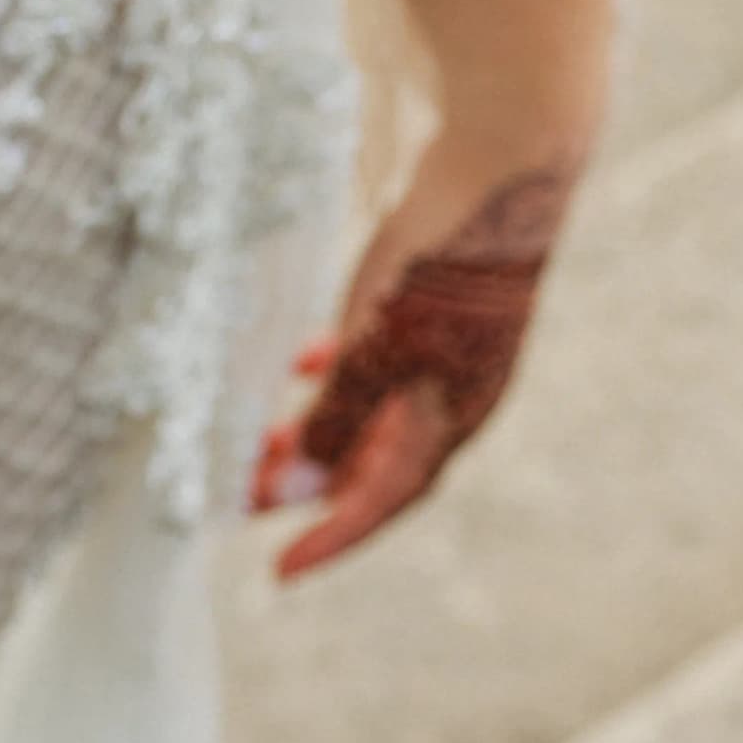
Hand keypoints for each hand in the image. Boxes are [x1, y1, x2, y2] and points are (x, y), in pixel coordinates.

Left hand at [251, 145, 576, 578]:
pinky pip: (377, 360)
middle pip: (371, 463)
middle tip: (240, 494)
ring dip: (312, 431)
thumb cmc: (439, 267)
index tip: (280, 570)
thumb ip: (340, 417)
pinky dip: (334, 371)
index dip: (331, 538)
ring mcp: (448, 351)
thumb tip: (305, 483)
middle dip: (306, 485)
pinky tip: (297, 360)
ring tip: (255, 441)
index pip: (383, 501)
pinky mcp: (436, 308)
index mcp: (447, 420)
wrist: (502, 172)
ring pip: (369, 413)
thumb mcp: (376, 350)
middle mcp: (452, 396)